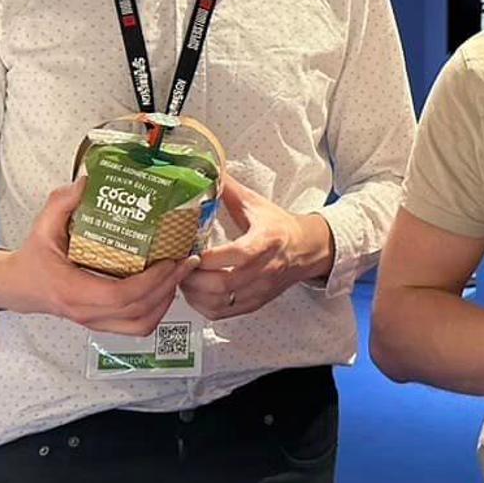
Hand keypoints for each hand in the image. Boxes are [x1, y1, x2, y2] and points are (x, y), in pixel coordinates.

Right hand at [0, 177, 196, 335]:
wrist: (20, 286)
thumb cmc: (34, 257)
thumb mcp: (43, 225)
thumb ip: (62, 202)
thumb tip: (88, 180)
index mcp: (72, 290)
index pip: (119, 295)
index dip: (150, 281)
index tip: (169, 260)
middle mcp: (85, 312)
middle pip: (138, 311)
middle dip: (168, 286)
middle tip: (186, 261)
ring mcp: (94, 322)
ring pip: (140, 324)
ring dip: (165, 301)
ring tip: (179, 274)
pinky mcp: (101, 324)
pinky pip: (135, 327)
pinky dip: (155, 312)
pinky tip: (164, 289)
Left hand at [182, 179, 334, 319]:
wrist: (306, 249)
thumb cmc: (278, 226)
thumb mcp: (256, 204)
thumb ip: (229, 190)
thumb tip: (207, 170)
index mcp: (266, 241)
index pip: (237, 255)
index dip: (207, 257)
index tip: (187, 250)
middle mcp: (265, 269)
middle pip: (224, 284)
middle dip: (193, 278)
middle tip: (177, 265)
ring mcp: (260, 289)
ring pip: (221, 302)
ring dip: (194, 294)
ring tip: (182, 278)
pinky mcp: (255, 302)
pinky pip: (224, 313)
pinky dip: (203, 306)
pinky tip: (195, 293)